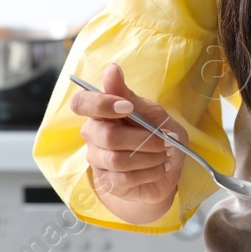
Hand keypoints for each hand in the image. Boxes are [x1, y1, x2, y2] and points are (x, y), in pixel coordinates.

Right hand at [70, 62, 187, 208]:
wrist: (168, 168)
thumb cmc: (159, 135)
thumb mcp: (153, 113)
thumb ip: (129, 96)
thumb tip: (111, 69)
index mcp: (102, 112)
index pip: (82, 103)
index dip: (101, 104)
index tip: (127, 107)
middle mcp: (93, 135)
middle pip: (106, 136)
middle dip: (143, 139)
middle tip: (165, 140)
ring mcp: (98, 160)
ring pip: (117, 160)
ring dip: (149, 157)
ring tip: (165, 154)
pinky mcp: (108, 182)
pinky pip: (124, 178)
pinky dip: (149, 172)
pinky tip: (160, 167)